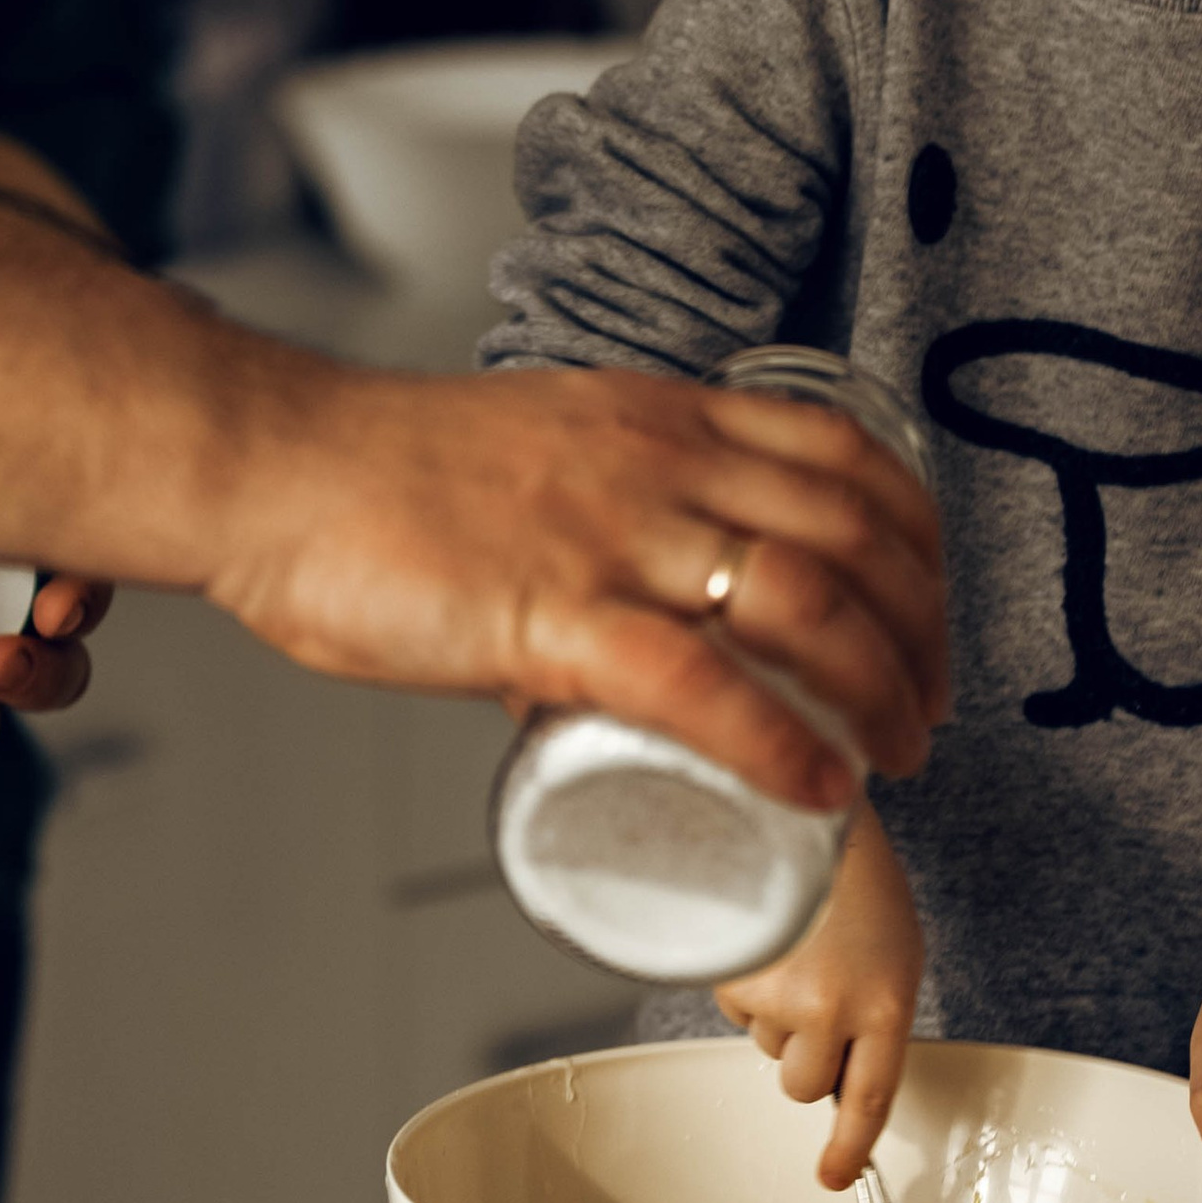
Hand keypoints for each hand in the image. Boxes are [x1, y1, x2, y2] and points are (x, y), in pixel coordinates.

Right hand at [208, 359, 947, 809]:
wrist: (271, 467)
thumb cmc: (377, 474)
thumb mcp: (535, 451)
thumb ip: (599, 511)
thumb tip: (636, 613)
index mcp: (657, 416)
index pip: (844, 454)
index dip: (917, 538)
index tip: (930, 607)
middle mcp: (655, 462)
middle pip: (854, 535)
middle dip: (921, 633)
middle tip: (927, 709)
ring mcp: (607, 536)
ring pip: (804, 602)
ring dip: (878, 690)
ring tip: (895, 757)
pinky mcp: (548, 615)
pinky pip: (700, 683)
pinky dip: (781, 742)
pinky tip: (816, 787)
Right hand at [717, 799, 923, 1184]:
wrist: (802, 812)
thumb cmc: (855, 874)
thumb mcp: (894, 951)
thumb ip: (876, 1017)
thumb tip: (842, 1073)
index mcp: (888, 1002)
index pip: (869, 1100)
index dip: (849, 1148)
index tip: (833, 1175)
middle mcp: (833, 1008)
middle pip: (806, 1084)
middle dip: (807, 1058)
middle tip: (815, 1001)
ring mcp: (778, 994)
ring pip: (767, 1046)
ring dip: (777, 1015)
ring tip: (795, 951)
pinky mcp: (732, 975)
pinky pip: (734, 1009)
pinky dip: (747, 984)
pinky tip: (768, 940)